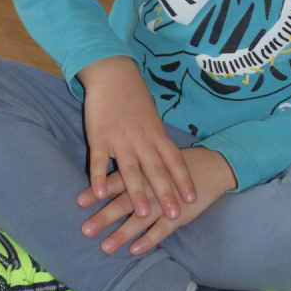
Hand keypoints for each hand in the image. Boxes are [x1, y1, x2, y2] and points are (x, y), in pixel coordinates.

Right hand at [77, 56, 196, 221]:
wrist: (113, 74)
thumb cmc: (134, 98)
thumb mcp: (152, 118)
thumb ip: (157, 140)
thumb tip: (169, 162)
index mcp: (156, 134)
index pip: (174, 160)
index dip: (183, 180)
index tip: (192, 199)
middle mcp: (141, 139)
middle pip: (156, 170)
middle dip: (166, 194)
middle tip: (175, 216)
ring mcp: (120, 138)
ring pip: (130, 170)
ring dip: (136, 193)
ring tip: (142, 214)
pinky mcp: (98, 137)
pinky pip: (99, 161)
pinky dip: (98, 178)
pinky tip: (98, 195)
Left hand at [77, 145, 236, 255]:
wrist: (210, 166)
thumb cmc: (174, 164)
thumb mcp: (152, 160)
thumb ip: (130, 169)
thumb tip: (103, 177)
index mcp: (142, 172)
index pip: (115, 182)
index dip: (97, 191)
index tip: (79, 202)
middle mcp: (150, 187)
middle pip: (124, 203)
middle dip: (104, 217)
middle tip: (85, 230)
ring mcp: (164, 202)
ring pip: (140, 219)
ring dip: (122, 233)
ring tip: (105, 247)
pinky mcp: (179, 215)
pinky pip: (162, 229)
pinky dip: (148, 239)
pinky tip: (135, 250)